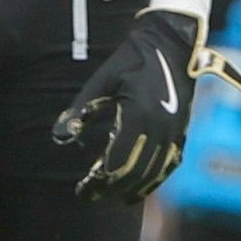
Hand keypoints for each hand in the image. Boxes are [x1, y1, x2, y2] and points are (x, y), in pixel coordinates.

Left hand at [53, 10, 240, 203]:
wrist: (172, 43)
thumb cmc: (132, 59)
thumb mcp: (102, 81)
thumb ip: (80, 109)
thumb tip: (58, 136)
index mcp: (138, 116)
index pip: (116, 163)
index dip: (98, 182)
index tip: (82, 190)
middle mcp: (159, 128)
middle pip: (134, 173)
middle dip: (111, 189)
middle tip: (91, 196)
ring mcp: (174, 131)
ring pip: (153, 173)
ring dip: (132, 189)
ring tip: (112, 197)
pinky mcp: (182, 130)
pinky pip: (169, 164)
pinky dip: (155, 180)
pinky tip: (140, 188)